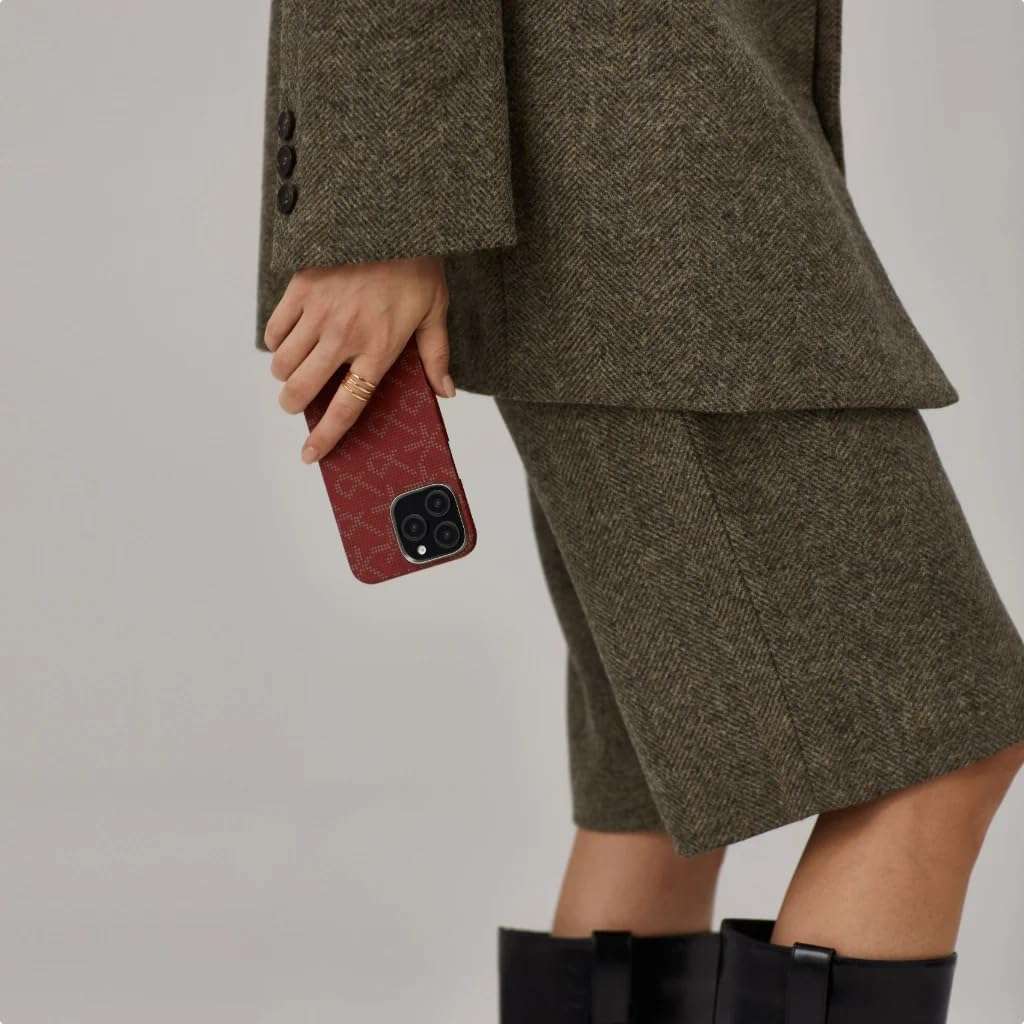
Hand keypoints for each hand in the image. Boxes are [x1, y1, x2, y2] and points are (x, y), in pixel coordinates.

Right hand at [264, 257, 452, 462]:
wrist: (395, 217)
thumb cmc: (418, 267)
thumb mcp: (435, 312)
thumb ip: (436, 356)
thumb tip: (445, 393)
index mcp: (379, 349)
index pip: (347, 407)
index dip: (326, 437)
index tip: (311, 456)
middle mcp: (345, 336)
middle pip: (302, 390)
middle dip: (293, 405)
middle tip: (297, 403)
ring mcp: (320, 312)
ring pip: (283, 363)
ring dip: (285, 375)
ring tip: (296, 370)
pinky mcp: (302, 287)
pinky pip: (275, 328)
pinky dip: (277, 340)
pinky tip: (290, 338)